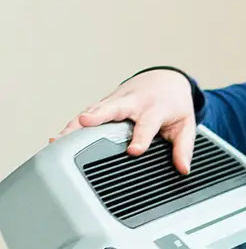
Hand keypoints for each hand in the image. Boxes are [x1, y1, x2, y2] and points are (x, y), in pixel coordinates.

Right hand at [56, 69, 196, 172]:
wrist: (165, 79)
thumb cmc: (174, 104)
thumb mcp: (186, 125)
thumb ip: (184, 147)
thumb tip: (183, 169)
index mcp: (155, 108)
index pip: (147, 124)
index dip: (141, 137)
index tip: (134, 150)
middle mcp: (133, 102)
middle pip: (114, 108)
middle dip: (99, 116)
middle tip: (85, 123)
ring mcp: (115, 101)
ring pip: (93, 111)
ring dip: (76, 124)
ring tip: (58, 140)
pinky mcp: (103, 104)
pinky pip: (86, 115)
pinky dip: (71, 127)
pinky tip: (56, 140)